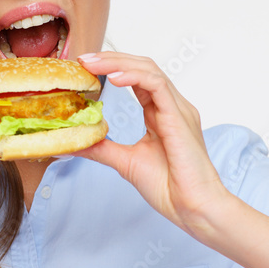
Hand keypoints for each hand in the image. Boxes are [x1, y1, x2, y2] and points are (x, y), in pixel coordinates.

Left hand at [73, 51, 228, 237]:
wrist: (192, 208)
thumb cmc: (169, 188)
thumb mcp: (126, 162)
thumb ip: (103, 148)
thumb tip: (76, 141)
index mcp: (161, 115)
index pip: (137, 79)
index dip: (112, 68)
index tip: (85, 67)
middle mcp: (172, 107)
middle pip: (142, 67)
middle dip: (112, 59)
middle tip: (83, 59)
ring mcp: (178, 109)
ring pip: (149, 70)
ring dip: (119, 63)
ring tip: (92, 63)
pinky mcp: (180, 117)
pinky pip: (158, 85)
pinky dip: (135, 77)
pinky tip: (114, 78)